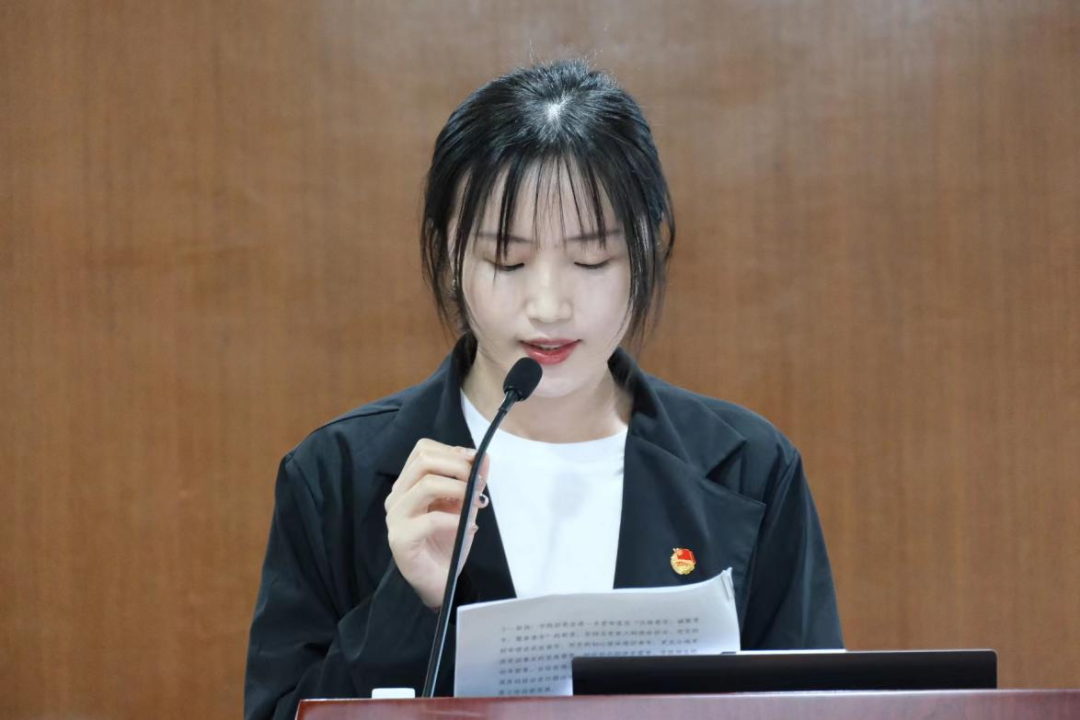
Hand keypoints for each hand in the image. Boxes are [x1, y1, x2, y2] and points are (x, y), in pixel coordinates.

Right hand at [384, 438, 489, 608]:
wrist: (440, 581)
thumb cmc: (448, 542)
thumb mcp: (464, 506)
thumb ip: (471, 481)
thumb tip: (484, 457)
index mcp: (409, 484)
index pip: (423, 450)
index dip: (452, 450)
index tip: (475, 462)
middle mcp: (398, 496)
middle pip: (423, 461)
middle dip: (457, 466)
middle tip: (477, 482)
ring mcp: (396, 517)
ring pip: (425, 485)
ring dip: (458, 489)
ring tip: (475, 501)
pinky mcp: (400, 540)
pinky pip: (430, 520)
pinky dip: (455, 520)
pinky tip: (469, 527)